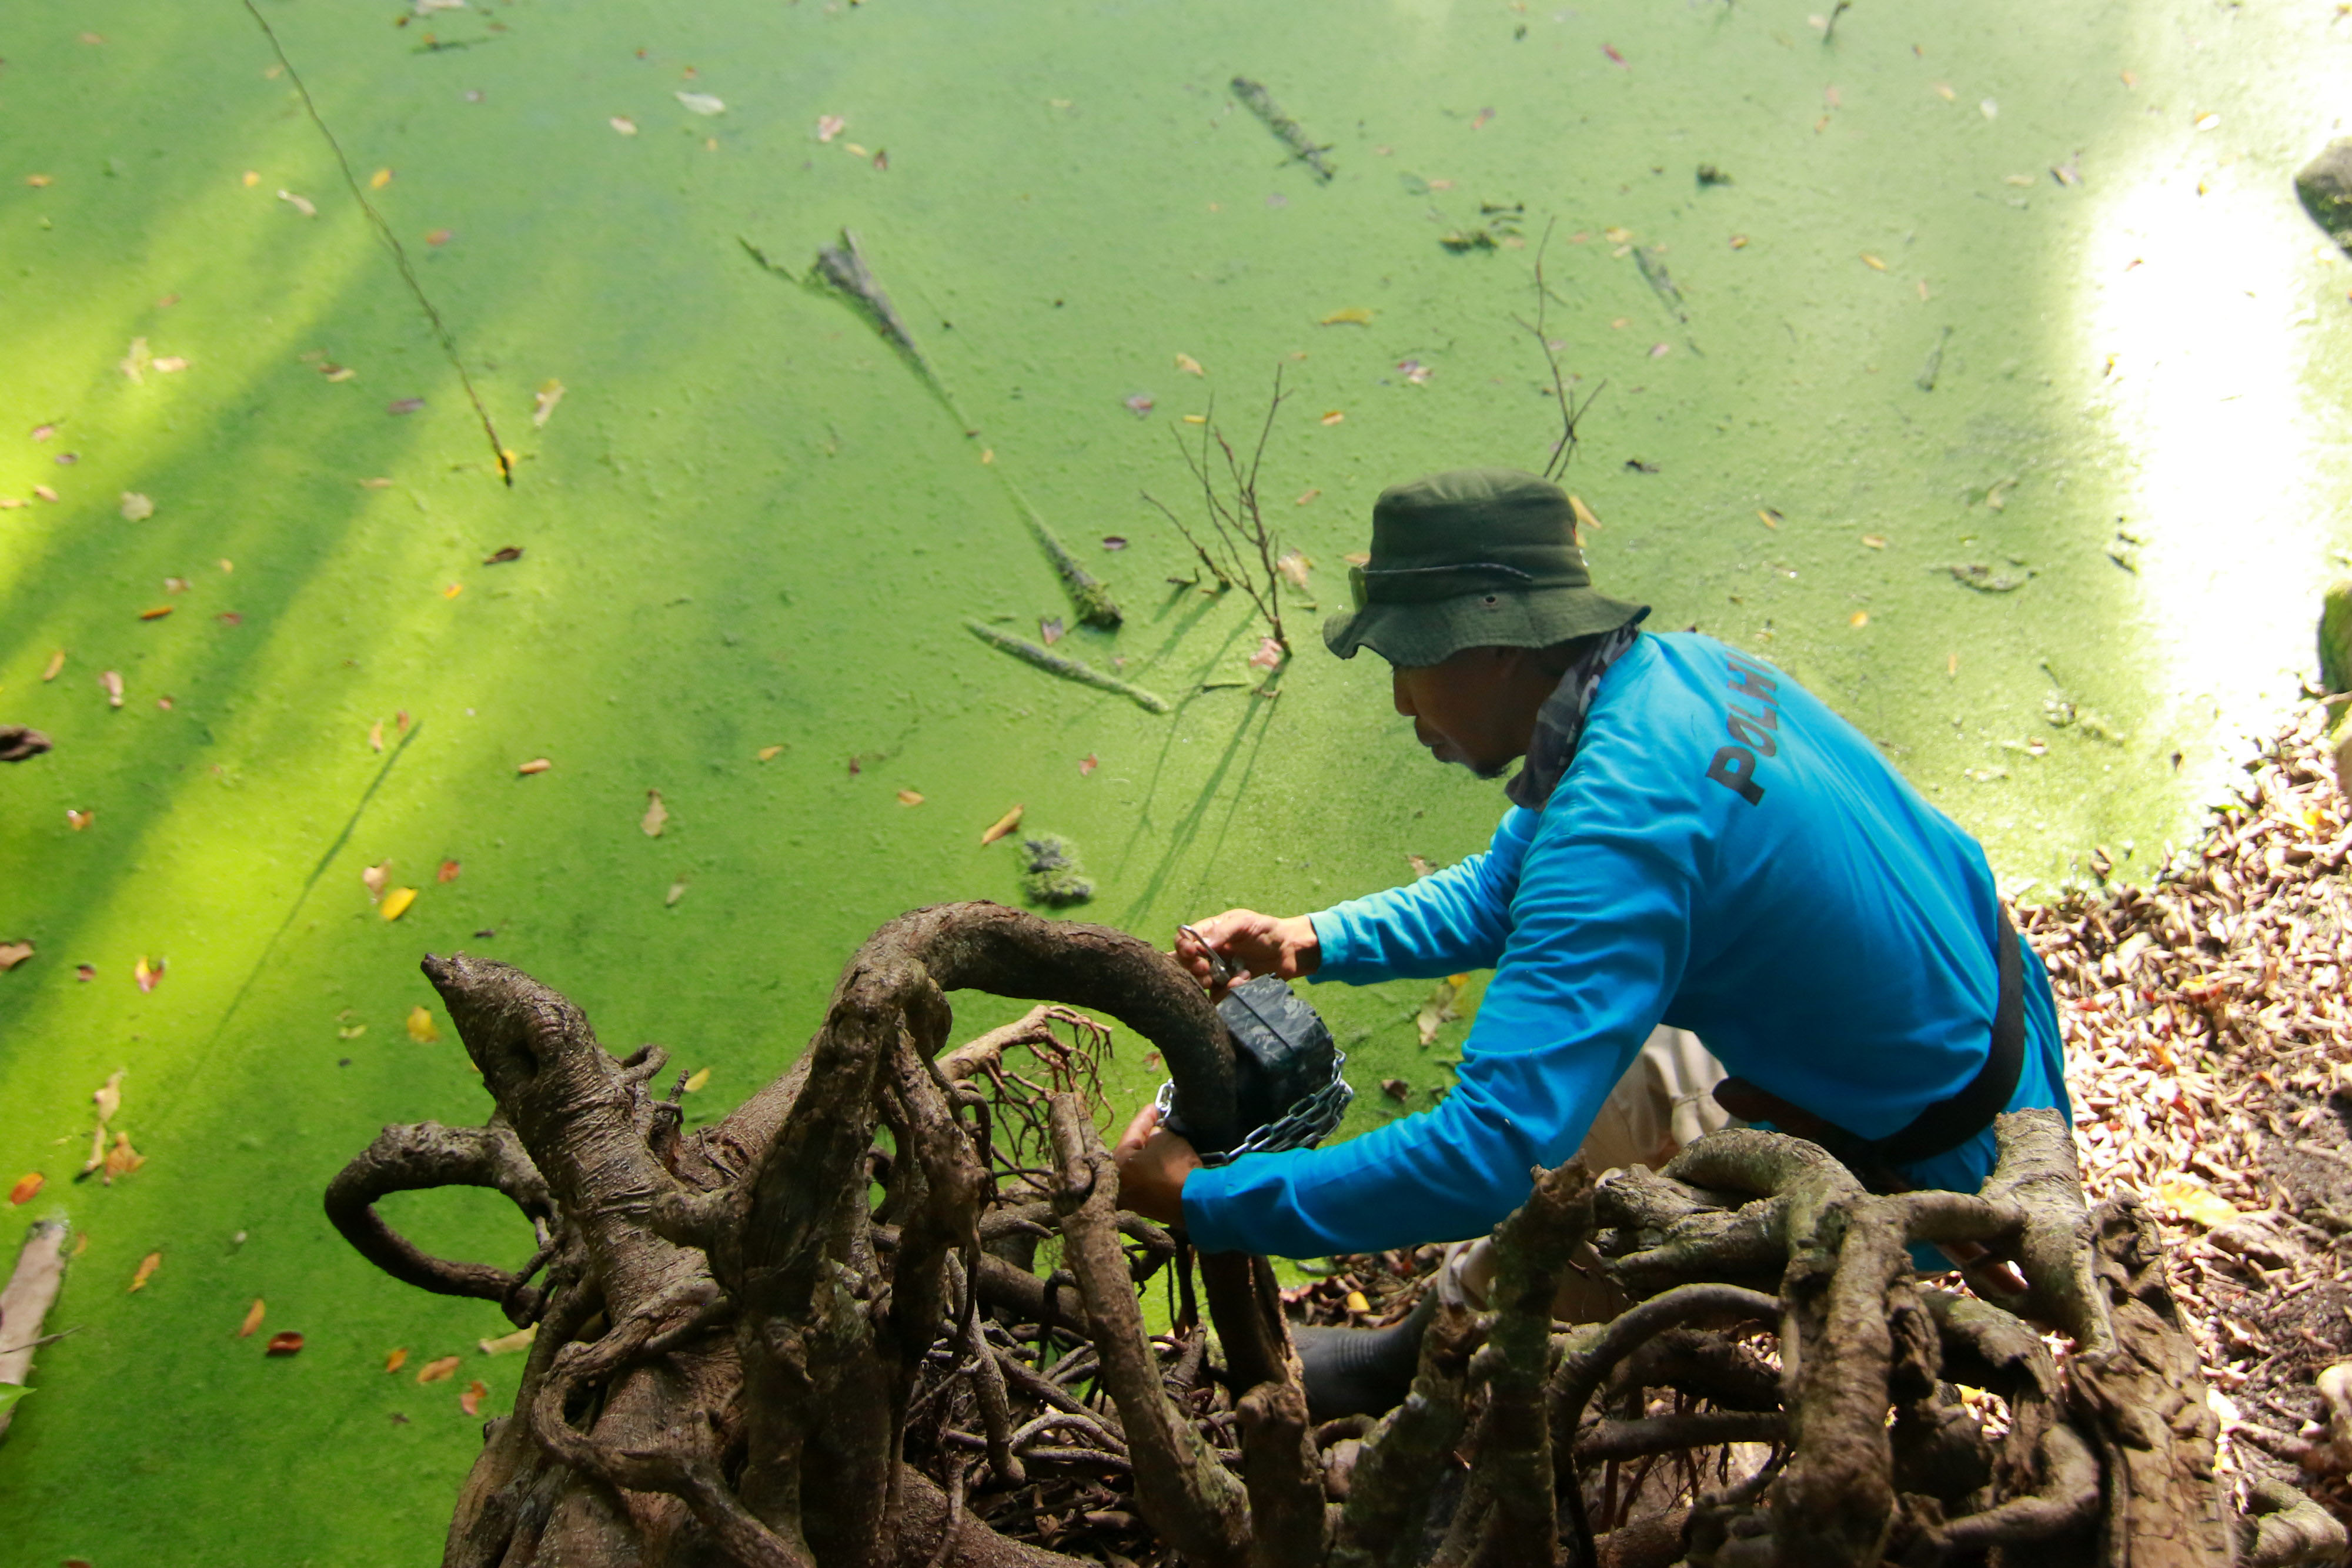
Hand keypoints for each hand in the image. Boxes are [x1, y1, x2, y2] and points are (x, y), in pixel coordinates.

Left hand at [1112, 1102, 1200, 1227]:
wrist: (1194, 1203)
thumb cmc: (1174, 1167)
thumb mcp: (1166, 1140)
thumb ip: (1156, 1134)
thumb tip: (1154, 1135)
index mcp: (1118, 1165)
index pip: (1131, 1134)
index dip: (1145, 1117)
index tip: (1155, 1106)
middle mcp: (1120, 1184)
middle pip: (1133, 1153)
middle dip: (1145, 1138)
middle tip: (1157, 1123)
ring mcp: (1134, 1200)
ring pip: (1142, 1169)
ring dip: (1152, 1154)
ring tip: (1164, 1138)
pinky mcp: (1150, 1209)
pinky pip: (1151, 1181)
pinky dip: (1157, 1169)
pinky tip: (1167, 1159)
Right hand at [1174, 909, 1319, 996]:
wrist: (1289, 952)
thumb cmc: (1267, 931)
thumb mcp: (1245, 923)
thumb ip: (1223, 931)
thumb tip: (1199, 944)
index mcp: (1209, 934)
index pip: (1184, 940)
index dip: (1182, 947)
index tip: (1192, 953)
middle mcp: (1209, 954)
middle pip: (1184, 965)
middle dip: (1192, 968)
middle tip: (1205, 968)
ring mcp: (1217, 973)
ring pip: (1198, 983)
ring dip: (1207, 981)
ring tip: (1226, 977)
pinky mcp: (1228, 989)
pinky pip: (1218, 996)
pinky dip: (1227, 991)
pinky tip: (1241, 981)